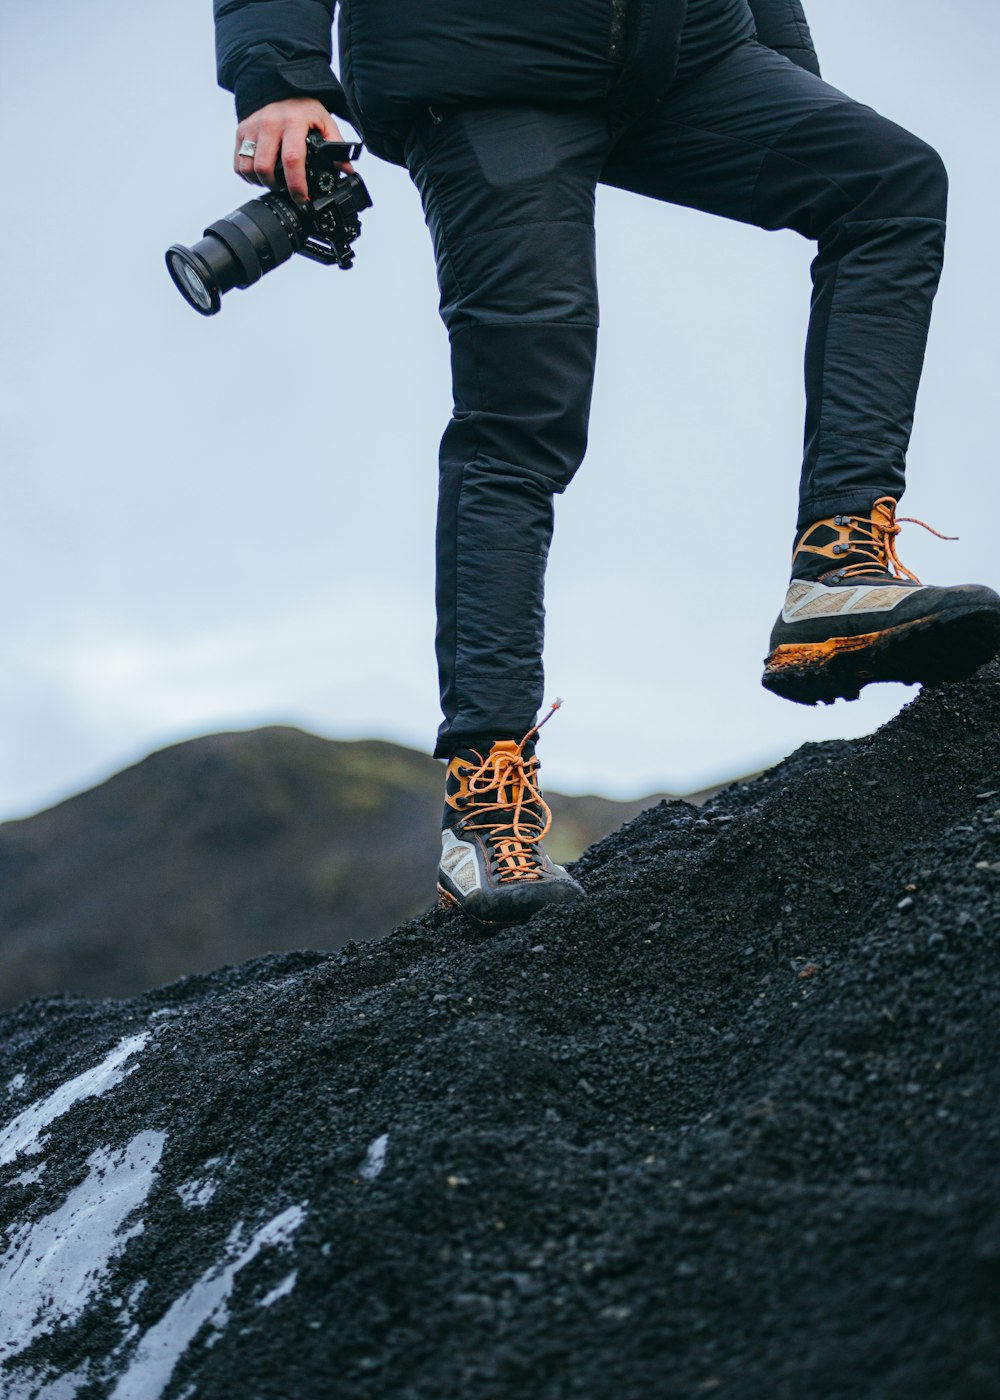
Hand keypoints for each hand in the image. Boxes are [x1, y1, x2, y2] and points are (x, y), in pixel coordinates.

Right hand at [234, 99, 353, 204]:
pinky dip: (247, 175)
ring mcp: (252, 127)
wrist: (279, 84)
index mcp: (292, 123)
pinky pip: (238, 162)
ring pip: (248, 167)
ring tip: (273, 182)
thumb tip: (346, 169)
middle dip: (275, 187)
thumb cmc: (302, 106)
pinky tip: (260, 175)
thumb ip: (335, 144)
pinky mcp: (241, 131)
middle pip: (265, 168)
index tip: (302, 198)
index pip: (292, 159)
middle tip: (286, 189)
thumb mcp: (323, 120)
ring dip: (260, 182)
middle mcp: (269, 124)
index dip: (296, 184)